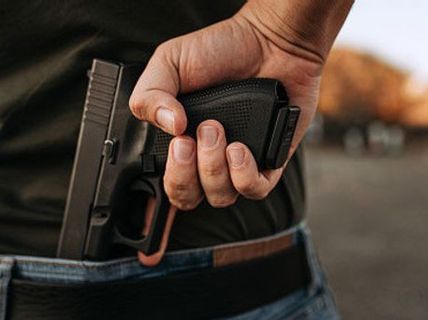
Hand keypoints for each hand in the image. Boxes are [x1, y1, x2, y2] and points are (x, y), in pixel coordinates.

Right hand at [129, 0, 352, 265]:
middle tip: (196, 136)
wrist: (270, 41)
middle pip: (190, 197)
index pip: (170, 181)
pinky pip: (254, 190)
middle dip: (187, 174)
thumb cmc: (222, 49)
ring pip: (221, 197)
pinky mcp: (270, 160)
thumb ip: (151, 93)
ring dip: (214, 169)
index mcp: (185, 139)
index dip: (171, 173)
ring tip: (219, 131)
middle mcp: (211, 156)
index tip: (178, 142)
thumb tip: (167, 127)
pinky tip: (239, 148)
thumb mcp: (170, 61)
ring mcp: (241, 161)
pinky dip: (243, 175)